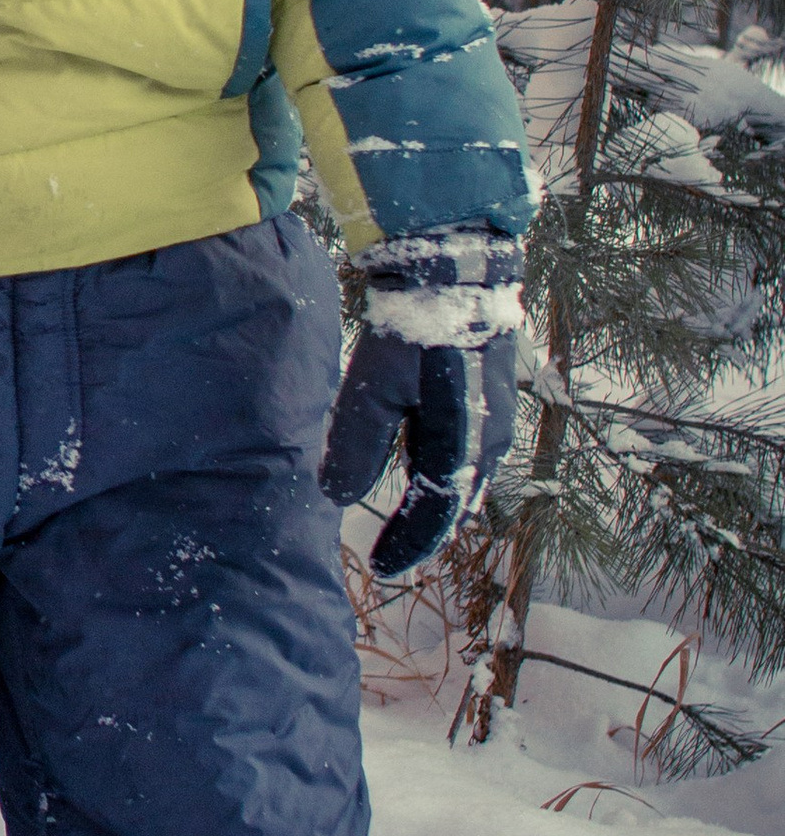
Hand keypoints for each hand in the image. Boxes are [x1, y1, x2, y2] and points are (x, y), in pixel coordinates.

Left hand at [320, 231, 522, 580]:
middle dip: (426, 527)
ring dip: (435, 496)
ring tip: (406, 514)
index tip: (382, 566)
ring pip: (462, 473)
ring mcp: (498, 417)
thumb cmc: (417, 330)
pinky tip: (419, 460)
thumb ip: (356, 447)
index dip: (408, 544)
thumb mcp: (373, 392)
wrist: (456, 269)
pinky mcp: (492, 394)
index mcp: (465, 448)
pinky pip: (466, 447)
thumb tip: (337, 497)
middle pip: (455, 500)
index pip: (435, 515)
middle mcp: (491, 441)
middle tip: (395, 549)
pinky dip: (442, 464)